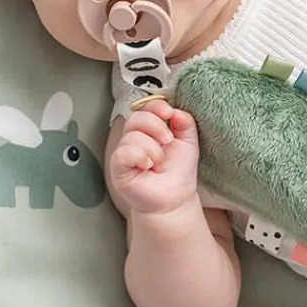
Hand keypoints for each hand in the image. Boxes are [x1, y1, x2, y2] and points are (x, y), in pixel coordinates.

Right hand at [109, 100, 200, 215]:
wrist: (175, 199)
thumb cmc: (178, 173)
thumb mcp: (188, 143)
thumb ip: (185, 123)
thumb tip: (176, 110)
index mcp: (150, 130)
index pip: (145, 108)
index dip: (156, 106)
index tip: (169, 113)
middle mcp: (134, 138)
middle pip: (136, 117)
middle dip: (156, 126)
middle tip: (168, 141)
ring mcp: (125, 152)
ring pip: (132, 136)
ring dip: (153, 149)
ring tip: (160, 163)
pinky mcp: (118, 167)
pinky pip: (123, 152)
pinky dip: (140, 156)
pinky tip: (148, 166)